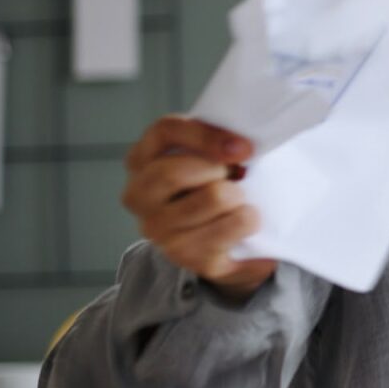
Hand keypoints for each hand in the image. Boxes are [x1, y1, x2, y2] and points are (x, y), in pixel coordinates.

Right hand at [121, 115, 276, 295]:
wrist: (227, 240)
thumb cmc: (213, 185)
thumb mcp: (207, 155)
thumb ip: (213, 142)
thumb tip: (242, 145)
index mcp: (141, 160)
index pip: (164, 131)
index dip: (206, 135)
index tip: (243, 146)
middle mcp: (138, 196)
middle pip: (174, 172)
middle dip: (219, 170)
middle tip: (237, 175)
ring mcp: (158, 230)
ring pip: (213, 197)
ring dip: (239, 195)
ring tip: (238, 200)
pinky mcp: (186, 256)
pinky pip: (233, 225)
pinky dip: (250, 218)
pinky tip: (243, 221)